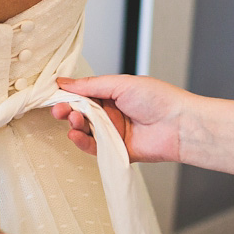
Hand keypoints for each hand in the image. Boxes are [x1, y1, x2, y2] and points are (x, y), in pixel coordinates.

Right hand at [51, 75, 187, 162]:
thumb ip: (91, 85)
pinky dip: (82, 142)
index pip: (83, 95)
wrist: (179, 125)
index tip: (54, 95)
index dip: (68, 95)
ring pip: (84, 131)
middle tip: (59, 110)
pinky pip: (93, 148)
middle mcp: (110, 114)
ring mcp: (112, 133)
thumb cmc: (158, 99)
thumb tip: (64, 82)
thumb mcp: (121, 84)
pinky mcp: (115, 150)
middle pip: (80, 113)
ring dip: (74, 125)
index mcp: (112, 95)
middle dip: (67, 111)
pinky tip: (75, 135)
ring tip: (73, 120)